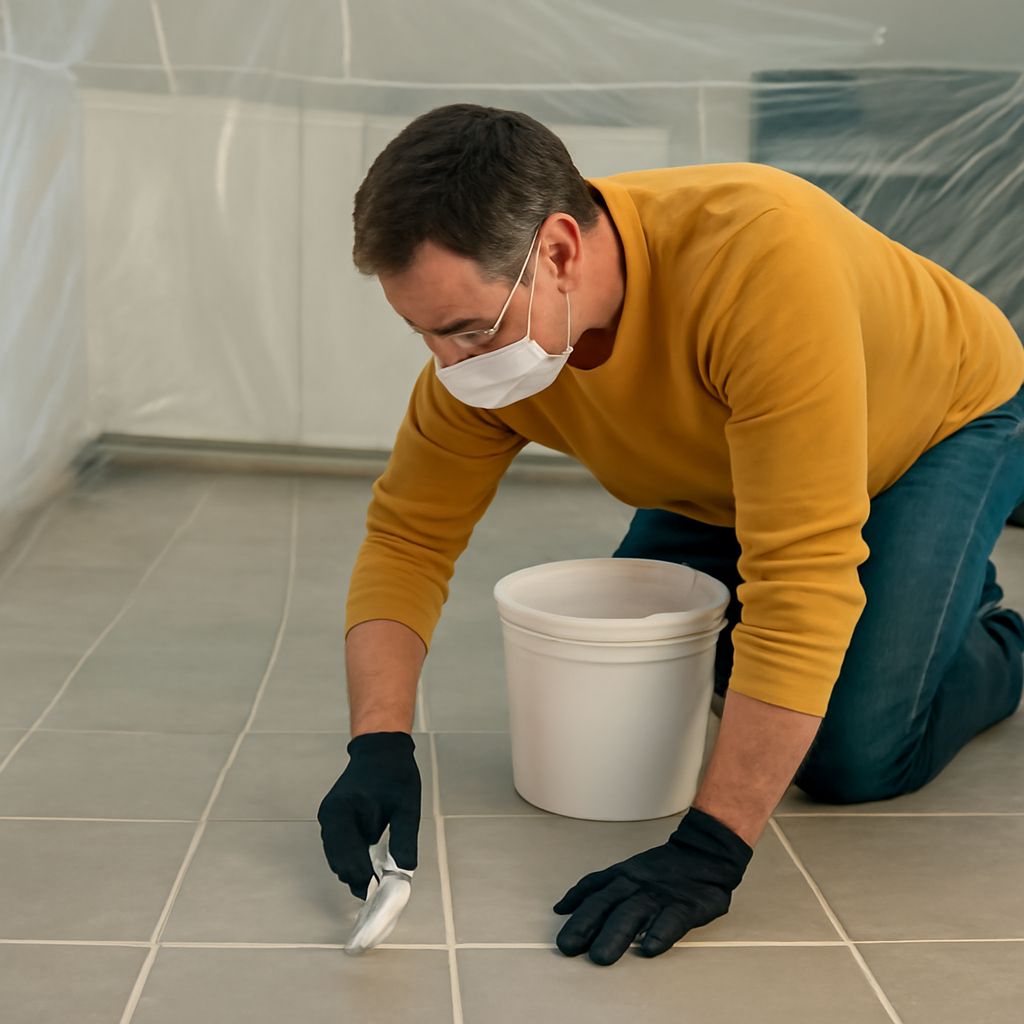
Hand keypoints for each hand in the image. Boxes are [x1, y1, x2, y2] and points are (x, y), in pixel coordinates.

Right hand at [317, 731, 420, 898]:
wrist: (382, 748)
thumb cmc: (394, 773)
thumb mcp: (407, 807)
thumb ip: (403, 841)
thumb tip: (402, 873)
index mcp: (342, 811)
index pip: (349, 859)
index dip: (366, 879)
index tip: (384, 891)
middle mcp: (329, 816)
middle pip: (339, 864)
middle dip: (361, 878)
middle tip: (385, 887)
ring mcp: (329, 818)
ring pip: (338, 860)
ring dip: (356, 870)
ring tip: (381, 875)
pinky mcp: (333, 820)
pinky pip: (341, 849)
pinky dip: (354, 859)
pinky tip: (372, 862)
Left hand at [552, 807, 752, 965]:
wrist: (704, 853)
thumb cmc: (662, 869)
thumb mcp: (625, 871)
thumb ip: (598, 887)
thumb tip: (563, 907)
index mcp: (622, 877)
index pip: (593, 892)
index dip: (575, 910)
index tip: (561, 932)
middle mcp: (636, 885)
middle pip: (606, 904)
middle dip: (585, 925)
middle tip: (569, 948)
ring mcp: (659, 895)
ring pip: (633, 913)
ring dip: (615, 935)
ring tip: (601, 956)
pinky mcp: (684, 906)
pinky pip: (671, 920)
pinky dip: (659, 933)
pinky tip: (650, 949)